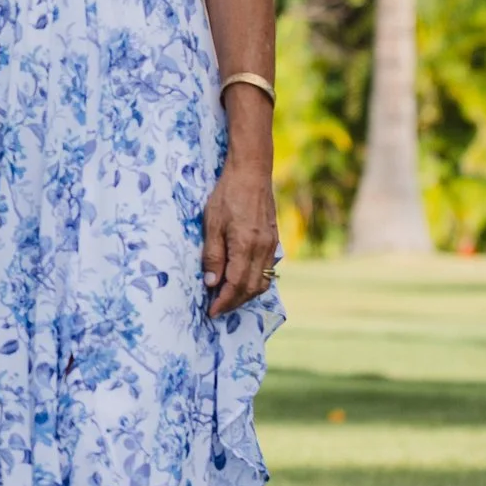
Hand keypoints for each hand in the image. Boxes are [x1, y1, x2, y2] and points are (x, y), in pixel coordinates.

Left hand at [201, 165, 278, 318]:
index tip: (211, 312)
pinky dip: (255, 282)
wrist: (252, 173)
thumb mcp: (212, 223)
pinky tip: (242, 281)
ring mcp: (271, 246)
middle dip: (233, 303)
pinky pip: (267, 271)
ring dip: (245, 295)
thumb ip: (213, 255)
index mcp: (245, 246)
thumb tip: (211, 284)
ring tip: (228, 298)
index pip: (235, 285)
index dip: (223, 302)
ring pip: (261, 282)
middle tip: (216, 309)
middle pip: (250, 289)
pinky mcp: (273, 241)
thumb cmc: (227, 195)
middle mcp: (262, 250)